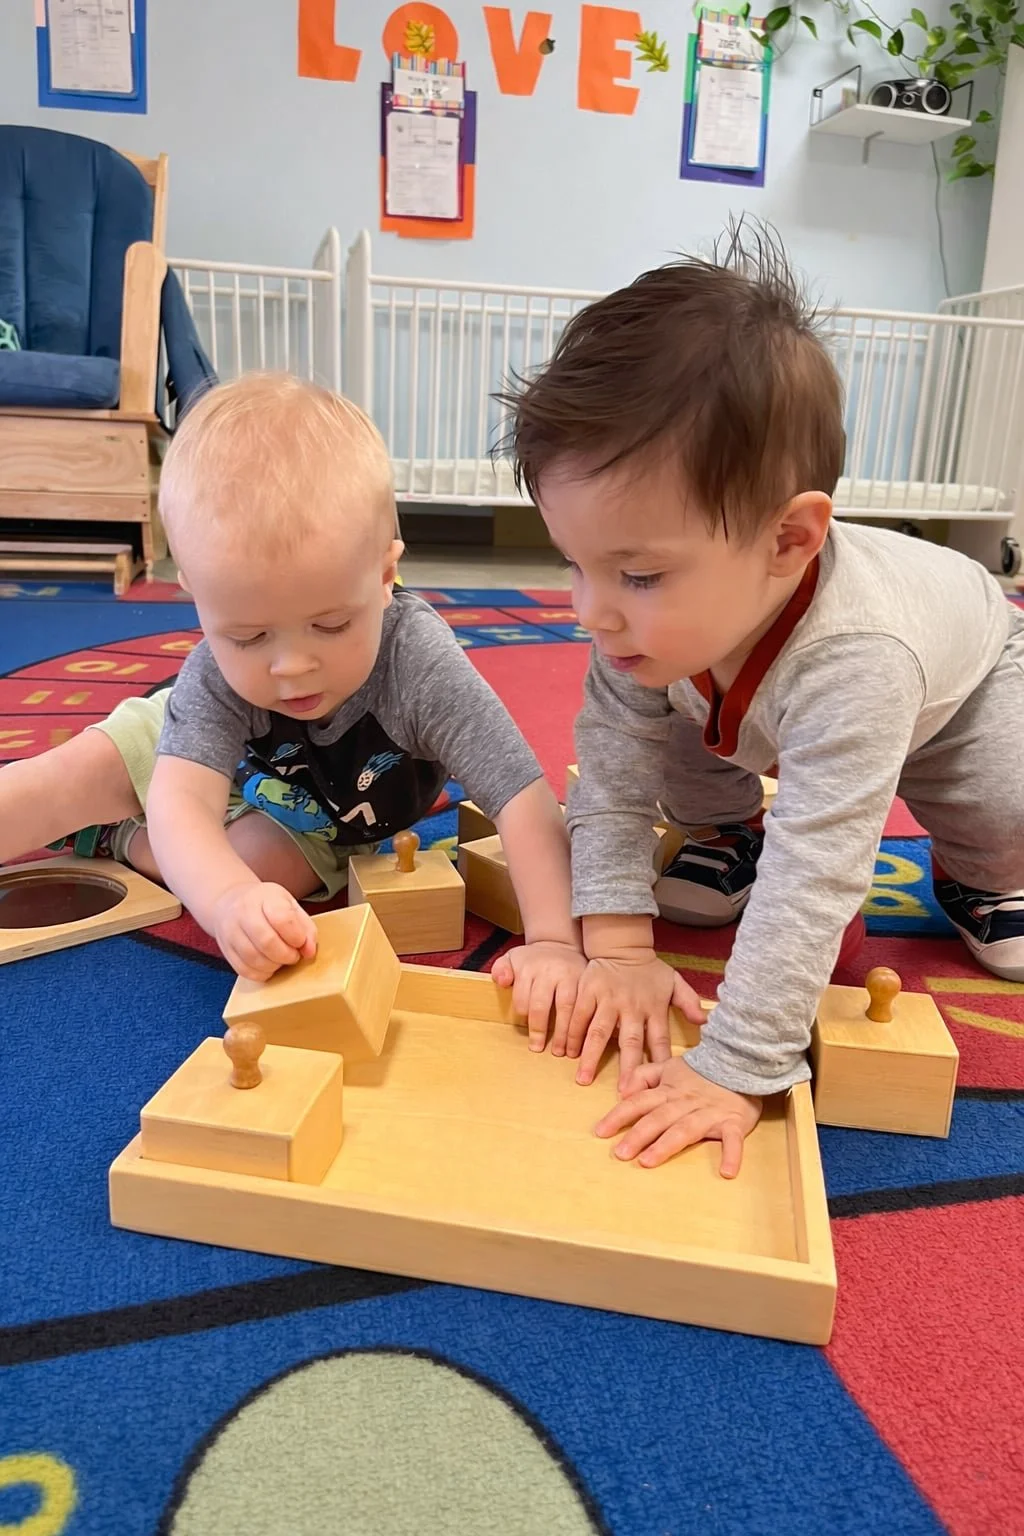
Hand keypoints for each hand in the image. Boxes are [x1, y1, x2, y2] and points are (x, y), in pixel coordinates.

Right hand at [212, 881, 317, 979]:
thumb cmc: (265, 905)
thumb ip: (306, 927)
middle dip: (287, 955)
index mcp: (265, 897)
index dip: (296, 936)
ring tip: (281, 959)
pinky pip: (244, 970)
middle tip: (293, 955)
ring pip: (254, 959)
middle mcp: (244, 912)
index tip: (301, 942)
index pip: (282, 919)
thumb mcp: (290, 905)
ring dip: (274, 966)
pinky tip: (268, 966)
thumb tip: (310, 952)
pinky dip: (261, 973)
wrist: (229, 902)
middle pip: (267, 942)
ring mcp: (231, 932)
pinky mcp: (226, 950)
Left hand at [491, 941, 586, 1051]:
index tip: (527, 1033)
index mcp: (529, 968)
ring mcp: (569, 975)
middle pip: (541, 1005)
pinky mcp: (585, 980)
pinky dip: (580, 1024)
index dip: (523, 1019)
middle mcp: (549, 971)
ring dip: (564, 1032)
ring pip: (566, 1007)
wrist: (559, 946)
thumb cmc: (532, 960)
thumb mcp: (513, 959)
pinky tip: (579, 1039)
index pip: (522, 1000)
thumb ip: (501, 969)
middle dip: (539, 1030)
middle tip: (538, 1048)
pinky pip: (583, 1005)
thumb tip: (502, 981)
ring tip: (563, 1051)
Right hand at [562, 953, 705, 1088]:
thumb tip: (705, 1021)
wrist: (622, 945)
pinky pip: (579, 1016)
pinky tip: (568, 1051)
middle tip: (622, 1093)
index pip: (659, 1040)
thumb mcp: (674, 981)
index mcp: (653, 1008)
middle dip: (627, 1068)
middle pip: (629, 1041)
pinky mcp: (588, 991)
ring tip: (583, 1078)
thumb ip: (689, 1002)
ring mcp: (608, 999)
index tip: (656, 1086)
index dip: (658, 1063)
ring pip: (598, 1031)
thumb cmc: (649, 969)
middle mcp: (631, 1007)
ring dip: (590, 1056)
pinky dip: (572, 1034)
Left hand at [596, 1056, 761, 1175]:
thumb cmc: (700, 1071)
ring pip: (685, 1129)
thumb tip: (621, 1091)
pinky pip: (733, 1139)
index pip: (639, 1102)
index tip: (600, 1132)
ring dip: (667, 1145)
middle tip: (620, 1153)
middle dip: (638, 1135)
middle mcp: (685, 1102)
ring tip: (648, 1161)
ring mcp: (709, 1113)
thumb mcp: (668, 1066)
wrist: (740, 1061)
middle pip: (658, 1118)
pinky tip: (727, 1172)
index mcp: (668, 1090)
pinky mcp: (733, 1122)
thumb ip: (643, 1076)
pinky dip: (731, 1154)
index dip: (619, 1115)